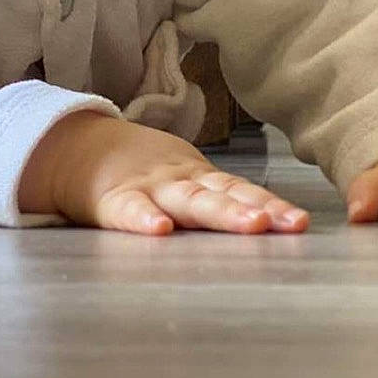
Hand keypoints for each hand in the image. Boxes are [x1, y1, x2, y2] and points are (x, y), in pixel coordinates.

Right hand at [20, 111, 309, 235]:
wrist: (77, 146)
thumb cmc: (140, 172)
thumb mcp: (181, 177)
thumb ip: (217, 197)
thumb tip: (269, 224)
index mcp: (199, 179)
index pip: (242, 191)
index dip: (272, 206)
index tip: (300, 222)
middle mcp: (181, 182)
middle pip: (223, 196)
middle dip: (256, 209)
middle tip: (287, 223)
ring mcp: (149, 189)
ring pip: (189, 202)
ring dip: (223, 213)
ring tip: (252, 224)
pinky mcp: (114, 201)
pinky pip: (130, 212)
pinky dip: (144, 221)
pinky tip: (159, 230)